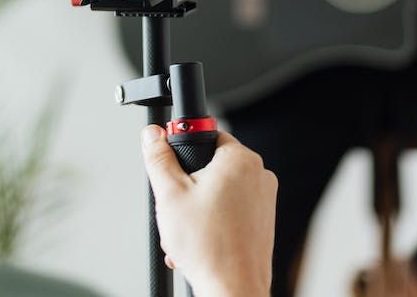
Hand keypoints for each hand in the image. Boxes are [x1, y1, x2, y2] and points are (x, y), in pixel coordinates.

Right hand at [141, 126, 275, 296]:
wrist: (232, 288)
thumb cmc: (208, 247)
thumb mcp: (170, 194)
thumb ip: (158, 158)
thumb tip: (152, 134)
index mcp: (241, 160)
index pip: (208, 136)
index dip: (185, 153)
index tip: (173, 166)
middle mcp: (259, 175)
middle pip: (211, 167)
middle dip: (188, 188)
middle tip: (176, 208)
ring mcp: (264, 199)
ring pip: (219, 192)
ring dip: (197, 209)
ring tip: (186, 232)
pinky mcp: (262, 220)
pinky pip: (231, 210)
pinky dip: (212, 222)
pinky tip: (198, 242)